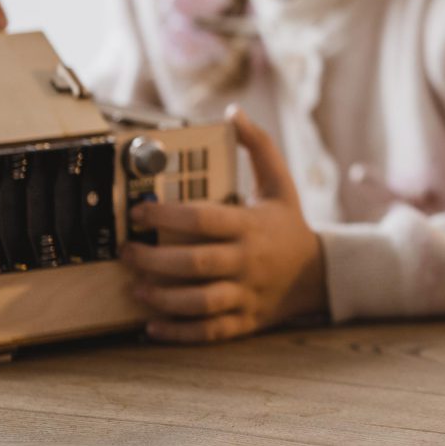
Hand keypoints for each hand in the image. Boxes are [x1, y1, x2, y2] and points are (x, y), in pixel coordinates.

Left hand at [123, 106, 328, 342]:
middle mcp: (248, 262)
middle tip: (126, 252)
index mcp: (252, 226)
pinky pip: (209, 331)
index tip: (139, 209)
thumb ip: (258, 146)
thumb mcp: (279, 183)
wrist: (318, 274)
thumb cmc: (287, 224)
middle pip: (197, 264)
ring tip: (135, 288)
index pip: (205, 220)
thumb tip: (234, 113)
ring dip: (163, 298)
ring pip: (201, 302)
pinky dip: (179, 333)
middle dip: (154, 260)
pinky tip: (152, 327)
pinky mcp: (243, 321)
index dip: (168, 215)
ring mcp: (246, 294)